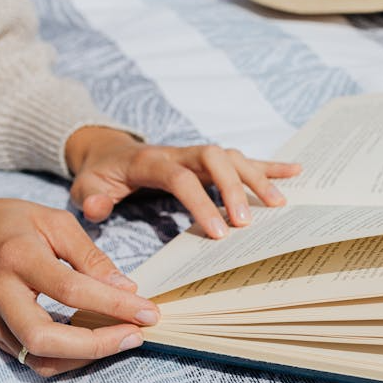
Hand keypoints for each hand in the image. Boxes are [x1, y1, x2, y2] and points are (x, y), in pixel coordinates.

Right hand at [0, 200, 159, 376]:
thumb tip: (127, 290)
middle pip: (44, 338)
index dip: (114, 305)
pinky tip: (96, 345)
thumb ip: (90, 256)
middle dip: (96, 345)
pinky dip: (68, 359)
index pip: (70, 290)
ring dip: (84, 358)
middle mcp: (0, 293)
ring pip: (36, 357)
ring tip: (122, 341)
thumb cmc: (7, 223)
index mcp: (17, 256)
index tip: (149, 312)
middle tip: (136, 336)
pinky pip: (32, 359)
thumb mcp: (53, 221)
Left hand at [65, 128, 301, 237]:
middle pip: (215, 159)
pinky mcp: (210, 161)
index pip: (182, 178)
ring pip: (233, 158)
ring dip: (257, 178)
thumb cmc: (100, 174)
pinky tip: (296, 172)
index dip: (201, 202)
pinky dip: (270, 165)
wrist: (108, 150)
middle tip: (247, 223)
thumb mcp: (86, 185)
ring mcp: (197, 154)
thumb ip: (91, 197)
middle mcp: (181, 152)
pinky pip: (244, 159)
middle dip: (234, 188)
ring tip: (279, 205)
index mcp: (152, 161)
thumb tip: (100, 206)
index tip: (218, 232)